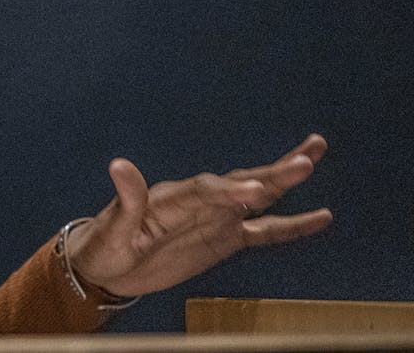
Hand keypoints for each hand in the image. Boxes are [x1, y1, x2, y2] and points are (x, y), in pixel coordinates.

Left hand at [64, 134, 331, 298]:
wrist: (107, 267)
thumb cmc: (105, 245)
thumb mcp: (111, 228)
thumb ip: (125, 200)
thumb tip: (119, 165)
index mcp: (171, 198)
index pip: (205, 191)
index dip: (230, 191)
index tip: (255, 191)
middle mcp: (199, 202)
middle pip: (240, 184)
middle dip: (272, 174)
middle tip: (305, 158)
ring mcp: (215, 219)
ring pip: (258, 198)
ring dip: (284, 180)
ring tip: (313, 157)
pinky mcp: (224, 239)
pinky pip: (264, 232)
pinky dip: (292, 225)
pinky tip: (321, 216)